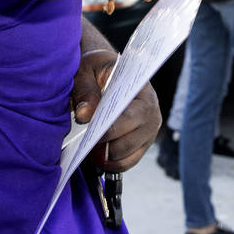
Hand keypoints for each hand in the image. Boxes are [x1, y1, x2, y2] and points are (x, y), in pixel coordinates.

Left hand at [71, 49, 161, 172]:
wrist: (104, 71)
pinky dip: (109, 163)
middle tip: (83, 141)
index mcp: (142, 91)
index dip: (107, 129)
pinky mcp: (142, 144)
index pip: (128, 117)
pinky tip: (95, 154)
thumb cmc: (96, 69)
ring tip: (87, 147)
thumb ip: (84, 90)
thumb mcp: (86, 70)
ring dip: (104, 157)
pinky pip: (126, 163)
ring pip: (125, 157)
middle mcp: (151, 112)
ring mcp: (148, 131)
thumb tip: (85, 115)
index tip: (88, 131)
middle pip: (127, 142)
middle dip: (102, 146)